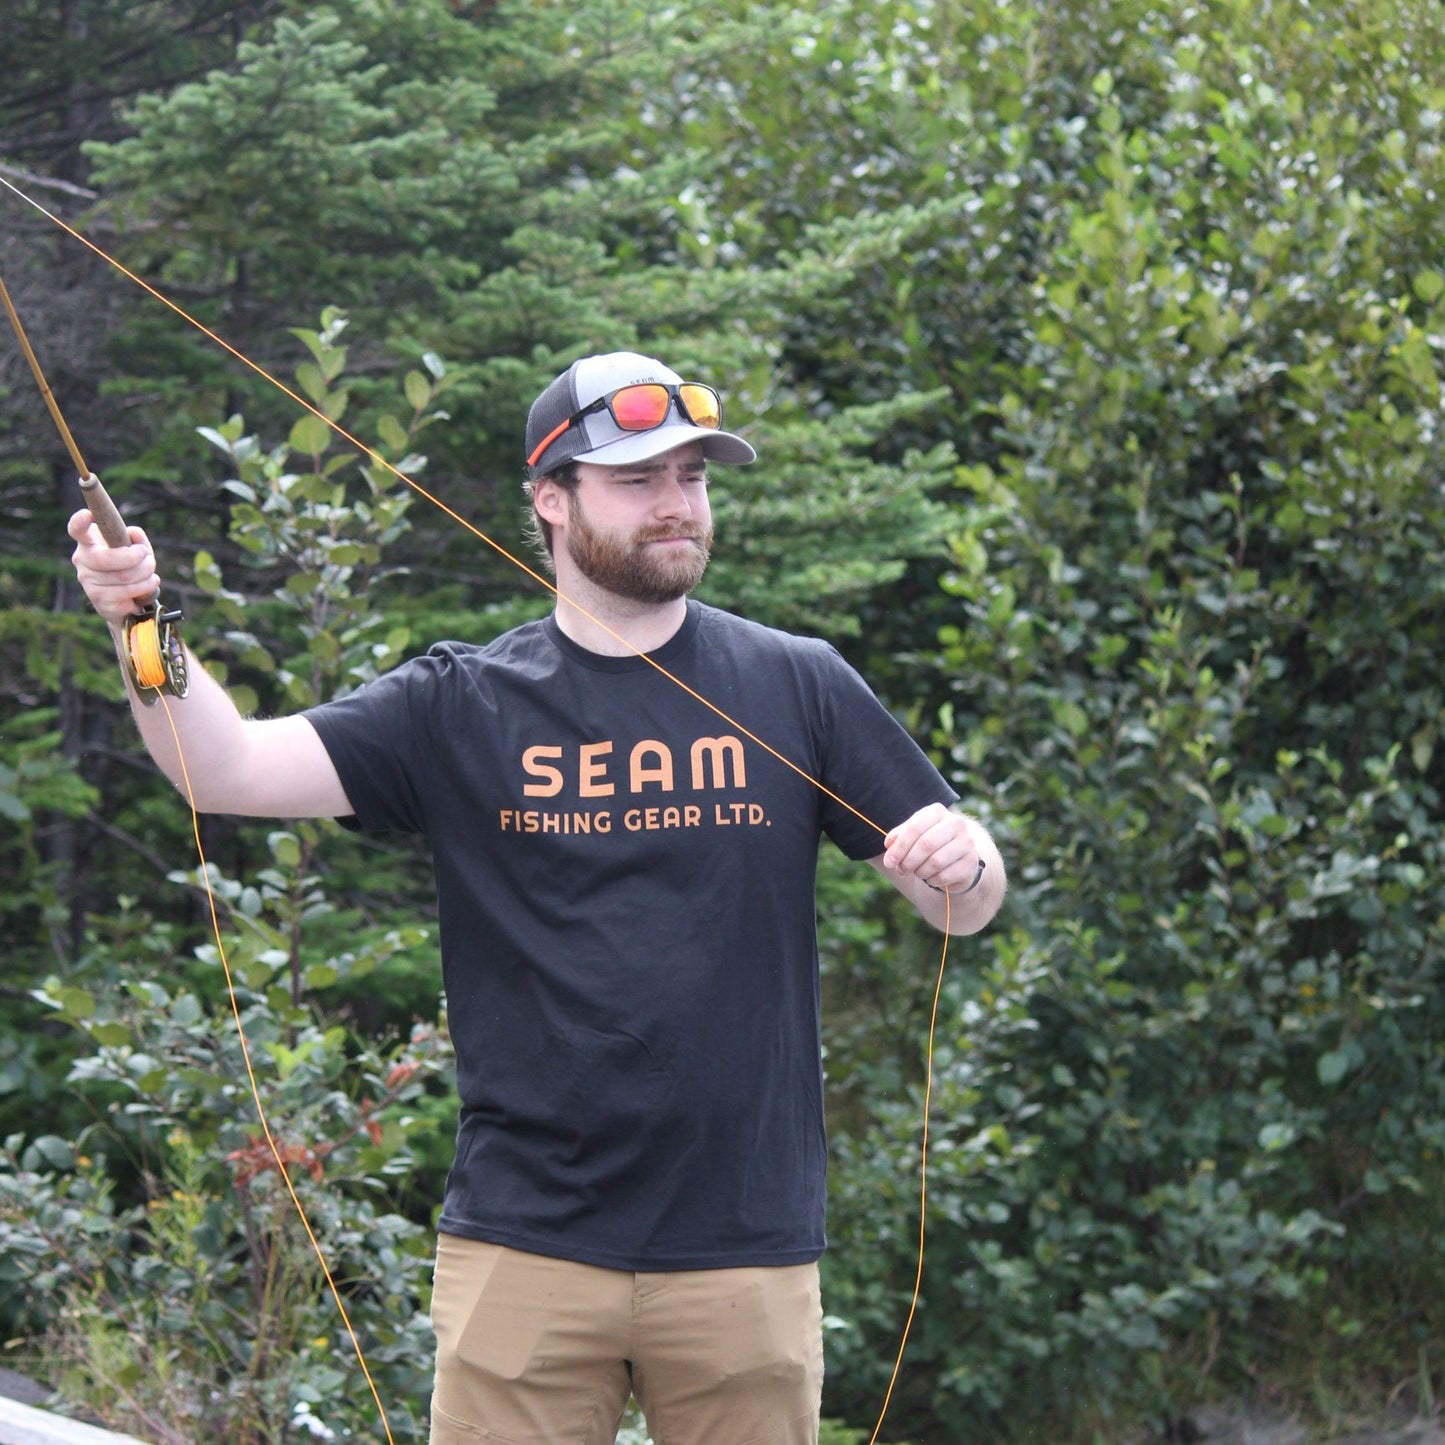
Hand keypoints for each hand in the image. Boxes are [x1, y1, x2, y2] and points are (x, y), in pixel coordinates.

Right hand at [68, 509, 158, 623]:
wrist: (129, 600)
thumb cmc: (131, 568)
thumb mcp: (136, 549)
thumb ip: (137, 539)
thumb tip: (133, 533)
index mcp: (89, 542)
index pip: (76, 530)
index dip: (80, 522)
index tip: (88, 514)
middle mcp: (83, 562)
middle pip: (106, 559)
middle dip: (135, 558)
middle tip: (148, 558)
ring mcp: (89, 583)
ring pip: (123, 577)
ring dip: (146, 575)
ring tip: (151, 575)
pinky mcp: (100, 602)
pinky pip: (128, 594)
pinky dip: (146, 589)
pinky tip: (146, 588)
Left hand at [881, 802, 982, 894]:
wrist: (956, 857)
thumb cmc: (929, 844)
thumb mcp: (913, 835)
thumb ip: (899, 837)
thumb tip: (889, 844)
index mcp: (937, 812)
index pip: (915, 828)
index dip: (899, 847)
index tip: (889, 862)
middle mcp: (956, 823)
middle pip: (926, 844)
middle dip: (908, 861)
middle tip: (901, 870)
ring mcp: (967, 843)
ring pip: (935, 862)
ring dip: (920, 872)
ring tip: (917, 872)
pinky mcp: (971, 863)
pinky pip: (944, 876)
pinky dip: (932, 880)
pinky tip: (931, 877)